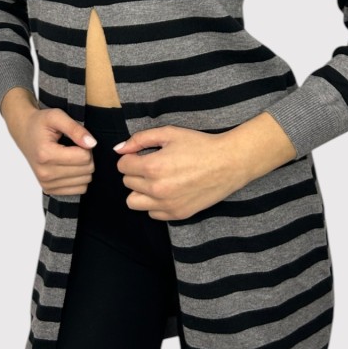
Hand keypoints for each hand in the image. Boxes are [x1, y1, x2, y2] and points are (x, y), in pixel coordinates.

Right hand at [6, 102, 98, 196]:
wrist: (25, 132)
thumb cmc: (40, 123)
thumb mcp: (57, 116)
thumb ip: (75, 129)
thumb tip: (92, 144)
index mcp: (46, 154)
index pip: (84, 157)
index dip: (86, 145)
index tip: (76, 139)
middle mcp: (45, 173)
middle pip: (87, 170)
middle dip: (86, 156)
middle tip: (74, 146)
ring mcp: (47, 183)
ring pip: (85, 181)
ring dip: (83, 167)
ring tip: (70, 155)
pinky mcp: (49, 189)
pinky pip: (79, 189)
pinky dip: (79, 178)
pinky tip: (69, 167)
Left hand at [112, 125, 246, 220]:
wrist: (228, 163)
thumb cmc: (200, 145)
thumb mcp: (169, 133)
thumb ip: (140, 139)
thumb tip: (119, 149)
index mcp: (153, 167)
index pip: (122, 166)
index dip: (131, 157)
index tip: (143, 155)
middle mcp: (157, 189)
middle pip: (127, 183)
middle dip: (136, 172)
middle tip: (153, 165)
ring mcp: (167, 205)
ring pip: (133, 202)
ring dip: (140, 190)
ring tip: (155, 181)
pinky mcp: (177, 214)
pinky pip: (152, 213)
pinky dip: (154, 203)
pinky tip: (167, 191)